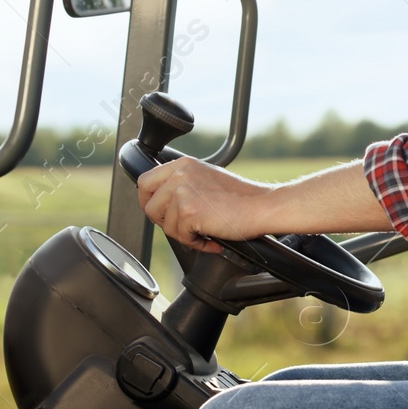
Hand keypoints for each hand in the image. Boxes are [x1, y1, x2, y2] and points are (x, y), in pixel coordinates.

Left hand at [136, 157, 274, 252]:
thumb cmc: (241, 197)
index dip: (148, 201)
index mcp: (183, 165)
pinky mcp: (189, 212)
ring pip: (165, 225)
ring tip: (205, 233)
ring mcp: (183, 192)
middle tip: (184, 228)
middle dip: (164, 222)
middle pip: (149, 206)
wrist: (262, 206)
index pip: (145, 181)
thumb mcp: (206, 178)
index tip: (159, 213)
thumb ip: (184, 184)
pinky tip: (212, 238)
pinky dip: (197, 243)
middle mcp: (180, 174)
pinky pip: (181, 237)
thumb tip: (163, 203)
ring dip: (184, 235)